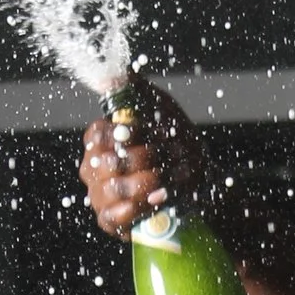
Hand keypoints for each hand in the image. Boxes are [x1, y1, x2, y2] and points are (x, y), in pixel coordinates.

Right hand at [77, 76, 206, 235]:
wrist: (199, 182)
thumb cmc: (176, 143)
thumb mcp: (161, 109)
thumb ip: (136, 89)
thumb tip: (114, 74)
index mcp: (101, 140)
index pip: (98, 135)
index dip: (125, 135)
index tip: (148, 134)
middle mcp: (95, 167)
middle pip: (108, 162)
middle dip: (144, 159)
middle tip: (165, 158)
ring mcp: (100, 195)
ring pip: (114, 189)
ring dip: (147, 182)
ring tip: (167, 179)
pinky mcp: (110, 220)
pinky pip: (114, 217)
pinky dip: (139, 207)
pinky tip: (157, 200)